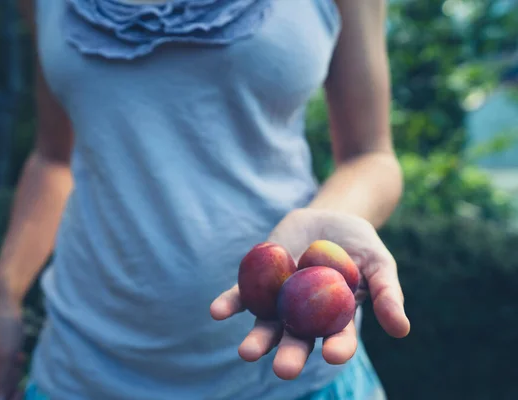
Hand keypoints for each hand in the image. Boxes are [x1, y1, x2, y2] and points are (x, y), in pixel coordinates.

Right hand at [0, 283, 24, 399]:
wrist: (4, 304)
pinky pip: (5, 377)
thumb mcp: (6, 357)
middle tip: (17, 368)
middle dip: (10, 387)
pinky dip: (14, 369)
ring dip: (13, 377)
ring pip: (2, 388)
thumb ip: (0, 383)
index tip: (18, 390)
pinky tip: (18, 356)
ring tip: (16, 358)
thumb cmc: (3, 327)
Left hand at [210, 208, 409, 379]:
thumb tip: (402, 330)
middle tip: (283, 370)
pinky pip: (242, 296)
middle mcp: (306, 316)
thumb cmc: (360, 245)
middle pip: (298, 339)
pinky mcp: (260, 282)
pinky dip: (230, 304)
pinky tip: (217, 312)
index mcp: (337, 318)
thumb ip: (388, 294)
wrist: (329, 217)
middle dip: (290, 355)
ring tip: (247, 353)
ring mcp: (280, 300)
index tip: (335, 355)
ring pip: (267, 325)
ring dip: (257, 340)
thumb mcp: (380, 264)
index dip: (339, 348)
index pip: (339, 338)